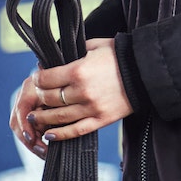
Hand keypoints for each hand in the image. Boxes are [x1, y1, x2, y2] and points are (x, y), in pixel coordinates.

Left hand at [10, 39, 130, 157]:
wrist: (146, 72)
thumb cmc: (120, 56)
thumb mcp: (95, 45)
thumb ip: (73, 51)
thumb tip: (53, 56)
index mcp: (79, 70)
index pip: (46, 78)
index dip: (38, 78)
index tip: (37, 78)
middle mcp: (82, 91)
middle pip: (50, 98)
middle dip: (40, 97)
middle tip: (37, 96)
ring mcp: (91, 108)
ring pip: (58, 117)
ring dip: (42, 118)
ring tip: (34, 117)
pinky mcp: (101, 120)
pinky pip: (75, 131)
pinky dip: (60, 135)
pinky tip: (49, 135)